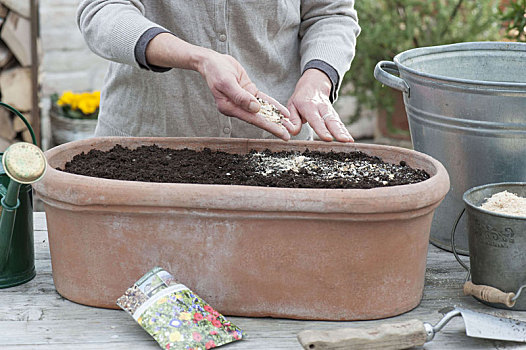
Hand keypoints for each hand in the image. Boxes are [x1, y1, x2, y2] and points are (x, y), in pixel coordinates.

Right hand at [145, 33, 298, 140]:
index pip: (253, 119)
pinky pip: (263, 100)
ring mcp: (243, 100)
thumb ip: (240, 96)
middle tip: (289, 135)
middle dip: (275, 126)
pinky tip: (282, 111)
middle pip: (259, 118)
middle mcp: (237, 107)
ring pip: (263, 110)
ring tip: (288, 125)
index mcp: (230, 108)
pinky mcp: (248, 92)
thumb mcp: (226, 82)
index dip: (268, 126)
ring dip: (276, 117)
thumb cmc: (215, 71)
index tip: (281, 133)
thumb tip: (255, 109)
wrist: (211, 61)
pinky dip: (273, 105)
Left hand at [287, 69, 352, 141]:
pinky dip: (345, 131)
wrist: (314, 84)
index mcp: (309, 106)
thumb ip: (293, 120)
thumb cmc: (300, 98)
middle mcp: (321, 108)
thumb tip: (293, 132)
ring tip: (349, 141)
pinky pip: (340, 124)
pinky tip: (350, 139)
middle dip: (337, 131)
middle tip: (343, 140)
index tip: (328, 138)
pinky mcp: (334, 115)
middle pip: (330, 121)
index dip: (322, 129)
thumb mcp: (291, 106)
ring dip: (344, 132)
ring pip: (337, 122)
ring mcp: (329, 111)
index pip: (316, 120)